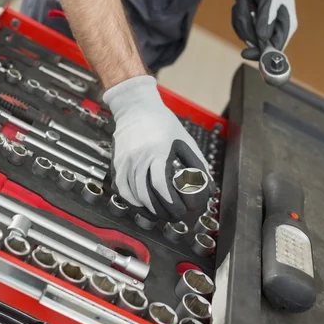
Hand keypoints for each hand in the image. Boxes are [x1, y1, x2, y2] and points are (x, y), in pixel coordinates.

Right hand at [104, 76, 213, 220]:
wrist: (135, 107)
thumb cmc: (162, 122)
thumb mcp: (184, 140)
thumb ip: (196, 164)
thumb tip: (206, 187)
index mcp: (157, 151)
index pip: (162, 185)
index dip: (172, 202)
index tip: (182, 210)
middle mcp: (138, 158)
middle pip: (147, 195)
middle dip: (162, 210)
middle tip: (174, 215)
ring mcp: (125, 161)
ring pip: (133, 195)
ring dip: (148, 209)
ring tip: (161, 212)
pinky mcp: (117, 163)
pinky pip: (121, 189)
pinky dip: (132, 200)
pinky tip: (142, 204)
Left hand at [232, 0, 298, 59]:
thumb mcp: (270, 1)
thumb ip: (266, 20)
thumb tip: (261, 39)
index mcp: (285, 27)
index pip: (274, 49)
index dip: (260, 54)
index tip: (245, 54)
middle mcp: (275, 30)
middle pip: (256, 42)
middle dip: (245, 27)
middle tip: (243, 6)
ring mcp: (264, 25)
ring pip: (246, 34)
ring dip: (240, 19)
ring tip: (242, 0)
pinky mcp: (255, 20)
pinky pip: (242, 25)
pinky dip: (238, 15)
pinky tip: (241, 1)